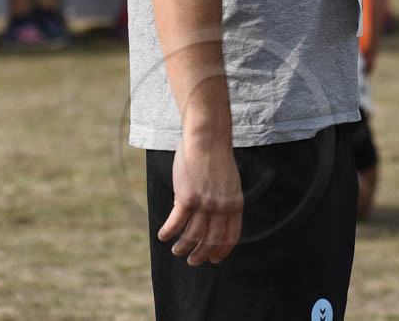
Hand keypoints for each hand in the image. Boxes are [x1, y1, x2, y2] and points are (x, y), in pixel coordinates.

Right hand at [158, 128, 243, 266]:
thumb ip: (221, 201)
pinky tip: (163, 236)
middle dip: (201, 255)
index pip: (231, 236)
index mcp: (235, 204)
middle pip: (211, 241)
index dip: (222, 251)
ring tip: (176, 251)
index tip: (213, 259)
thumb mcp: (227, 182)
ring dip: (182, 247)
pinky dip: (168, 233)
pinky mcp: (187, 198)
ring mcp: (204, 204)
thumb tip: (208, 219)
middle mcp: (222, 207)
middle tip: (192, 261)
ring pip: (192, 236)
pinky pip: (175, 224)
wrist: (208, 138)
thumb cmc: (215, 157)